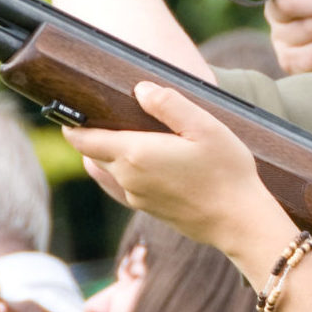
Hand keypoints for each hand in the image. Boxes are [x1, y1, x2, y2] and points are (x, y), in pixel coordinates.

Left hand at [64, 82, 292, 267]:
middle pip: (91, 153)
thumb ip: (169, 104)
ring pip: (105, 170)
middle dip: (91, 133)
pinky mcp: (147, 209)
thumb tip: (140, 89)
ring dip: (108, 152)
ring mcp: (136, 197)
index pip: (82, 139)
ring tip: (126, 132)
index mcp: (135, 154)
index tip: (72, 107)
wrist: (239, 222)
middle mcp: (127, 178)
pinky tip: (136, 161)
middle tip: (106, 112)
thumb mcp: (204, 127)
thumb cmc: (226, 172)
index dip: (71, 122)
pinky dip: (118, 170)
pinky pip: (119, 186)